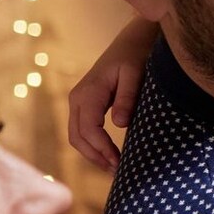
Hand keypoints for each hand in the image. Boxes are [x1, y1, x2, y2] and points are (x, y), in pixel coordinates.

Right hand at [68, 18, 159, 170]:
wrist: (132, 40)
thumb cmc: (136, 55)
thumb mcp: (136, 73)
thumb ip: (128, 97)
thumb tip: (120, 124)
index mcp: (88, 93)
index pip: (88, 129)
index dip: (102, 149)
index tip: (119, 163)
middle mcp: (77, 98)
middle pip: (77, 137)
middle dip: (95, 157)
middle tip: (118, 172)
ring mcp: (78, 101)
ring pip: (77, 136)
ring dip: (92, 154)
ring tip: (114, 168)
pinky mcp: (85, 104)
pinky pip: (82, 130)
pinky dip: (93, 146)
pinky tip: (110, 155)